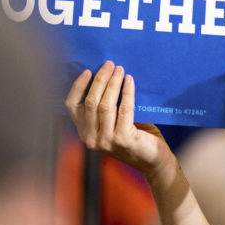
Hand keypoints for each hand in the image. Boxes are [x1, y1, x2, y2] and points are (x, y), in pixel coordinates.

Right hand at [64, 61, 170, 177]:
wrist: (152, 160)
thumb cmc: (133, 136)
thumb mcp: (112, 123)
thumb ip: (105, 106)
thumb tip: (107, 74)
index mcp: (84, 133)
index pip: (72, 106)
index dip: (78, 87)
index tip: (88, 71)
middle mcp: (91, 139)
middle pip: (90, 102)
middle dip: (100, 80)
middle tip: (110, 64)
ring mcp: (106, 141)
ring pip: (105, 105)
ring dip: (113, 83)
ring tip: (120, 70)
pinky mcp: (123, 140)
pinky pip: (124, 109)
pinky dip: (126, 92)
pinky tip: (130, 81)